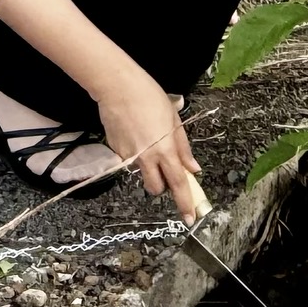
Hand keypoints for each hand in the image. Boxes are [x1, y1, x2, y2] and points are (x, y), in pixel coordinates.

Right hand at [94, 77, 203, 218]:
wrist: (118, 87)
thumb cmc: (150, 97)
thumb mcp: (174, 120)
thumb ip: (183, 148)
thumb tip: (192, 169)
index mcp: (165, 150)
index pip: (177, 183)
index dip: (185, 202)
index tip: (190, 218)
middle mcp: (146, 158)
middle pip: (155, 188)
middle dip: (162, 186)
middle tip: (165, 169)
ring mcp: (128, 156)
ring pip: (141, 175)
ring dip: (148, 168)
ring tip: (147, 143)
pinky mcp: (114, 151)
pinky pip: (129, 160)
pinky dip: (135, 153)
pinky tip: (134, 133)